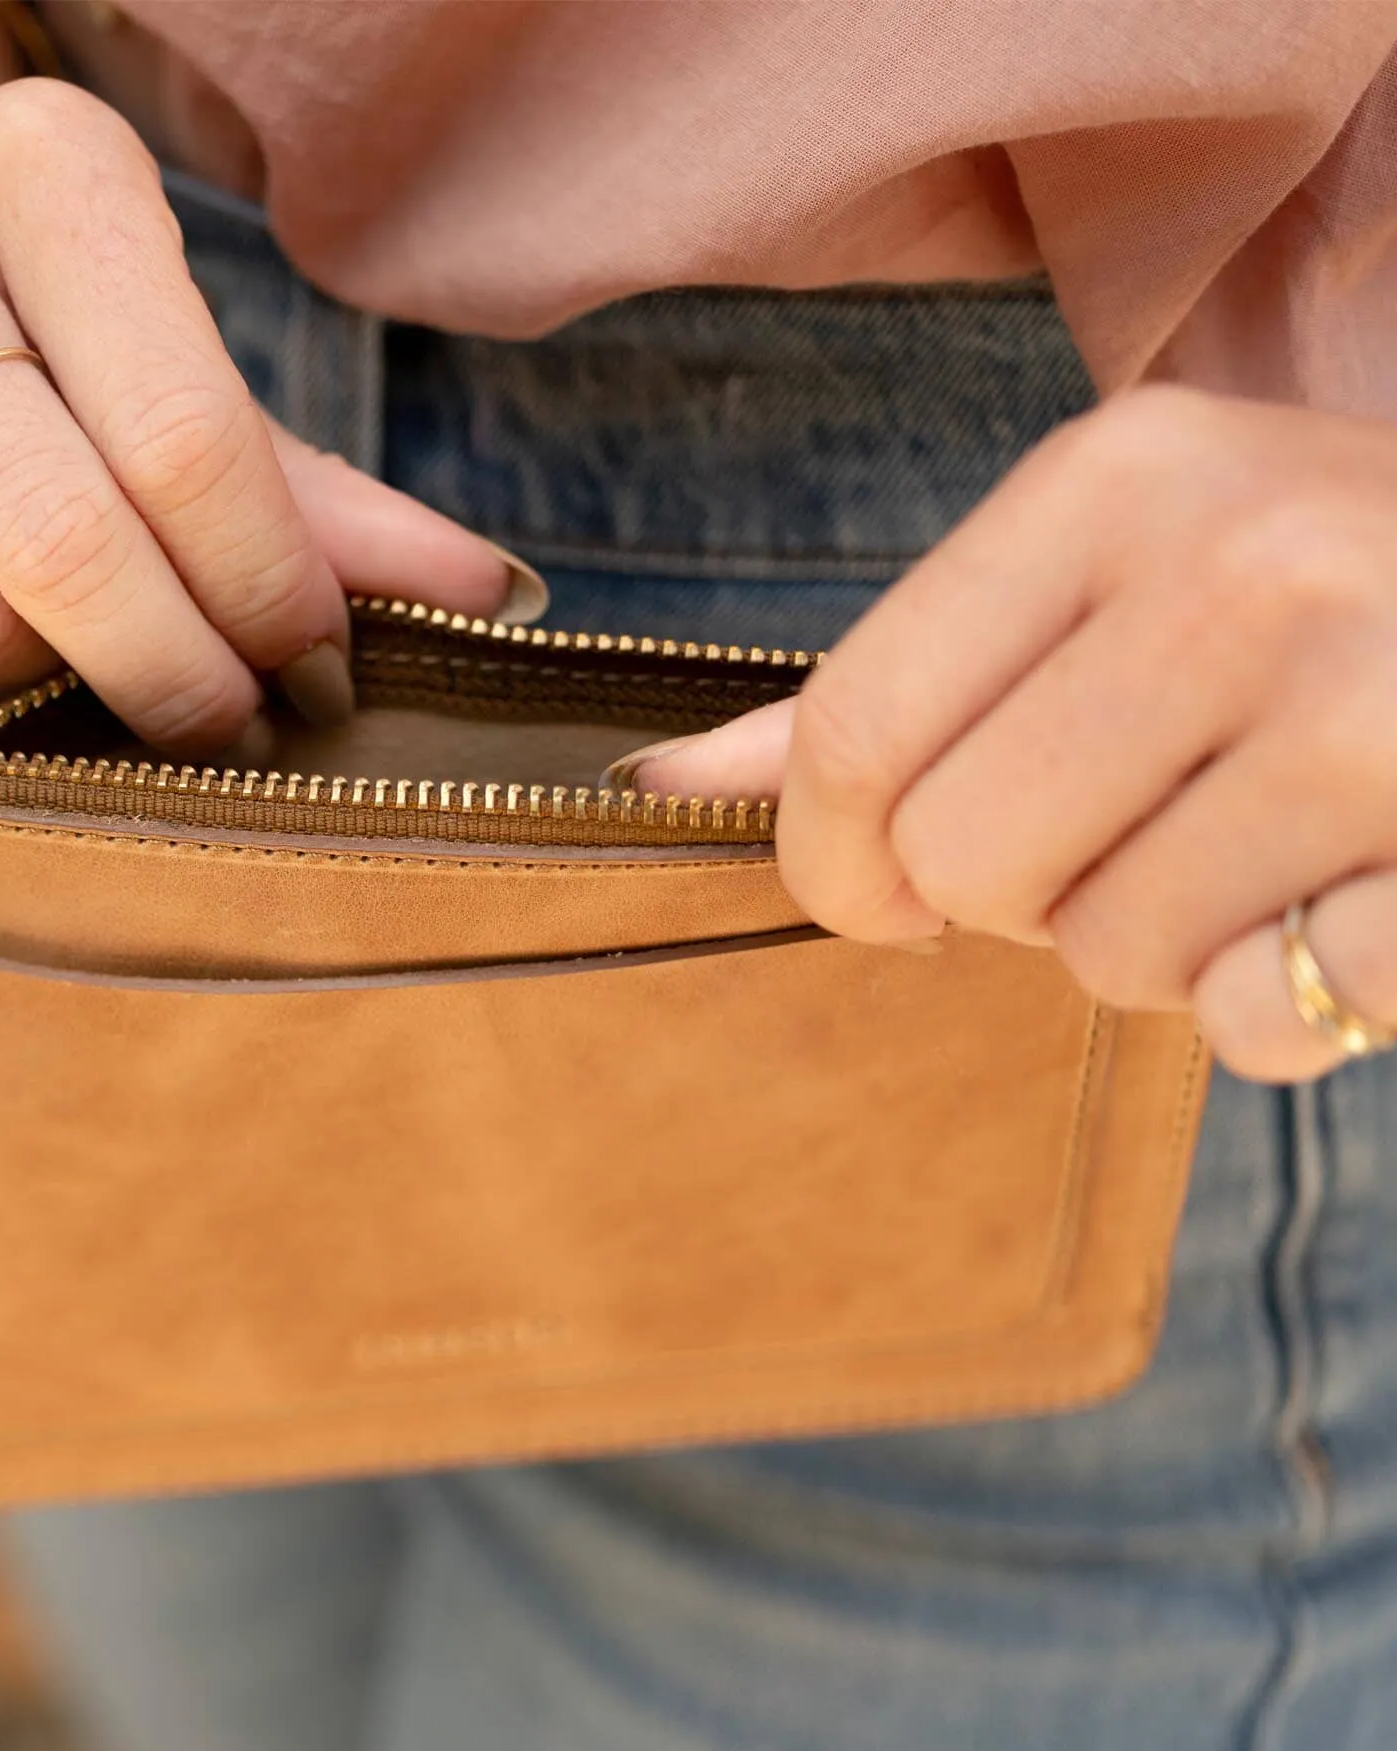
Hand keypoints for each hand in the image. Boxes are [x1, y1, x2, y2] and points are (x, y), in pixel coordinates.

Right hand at [0, 77, 527, 747]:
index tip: (322, 676)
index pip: (188, 442)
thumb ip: (318, 486)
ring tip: (123, 708)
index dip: (274, 597)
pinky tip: (1, 697)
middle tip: (238, 730)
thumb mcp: (184, 349)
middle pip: (62, 548)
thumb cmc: (53, 315)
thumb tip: (491, 602)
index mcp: (40, 173)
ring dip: (64, 712)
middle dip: (180, 681)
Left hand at [636, 388, 1396, 1080]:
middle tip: (1119, 830)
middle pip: (956, 861)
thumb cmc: (1324, 602)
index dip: (826, 855)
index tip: (869, 892)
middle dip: (1009, 894)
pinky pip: (1260, 1024)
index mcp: (1120, 481)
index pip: (850, 732)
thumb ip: (900, 678)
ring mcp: (1370, 710)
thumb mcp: (1111, 573)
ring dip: (1153, 943)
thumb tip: (671, 782)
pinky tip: (1344, 895)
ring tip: (1253, 844)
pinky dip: (1283, 1001)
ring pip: (1101, 958)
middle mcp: (1241, 570)